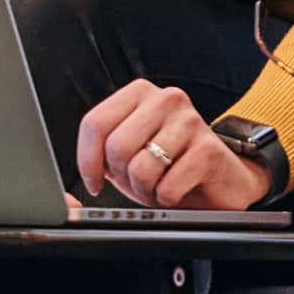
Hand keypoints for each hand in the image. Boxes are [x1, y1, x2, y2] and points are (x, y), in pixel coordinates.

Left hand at [75, 80, 273, 209]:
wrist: (221, 180)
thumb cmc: (171, 167)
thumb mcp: (129, 157)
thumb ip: (101, 157)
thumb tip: (72, 189)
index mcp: (141, 94)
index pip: (95, 123)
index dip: (87, 160)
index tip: (94, 180)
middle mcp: (166, 99)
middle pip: (117, 146)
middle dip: (122, 177)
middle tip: (137, 183)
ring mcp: (190, 121)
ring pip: (141, 168)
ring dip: (145, 191)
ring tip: (158, 186)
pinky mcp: (209, 149)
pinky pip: (168, 187)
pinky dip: (167, 199)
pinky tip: (177, 191)